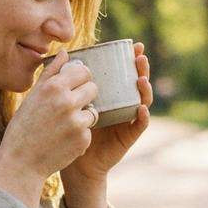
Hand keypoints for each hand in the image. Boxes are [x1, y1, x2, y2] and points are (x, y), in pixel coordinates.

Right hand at [0, 50, 98, 207]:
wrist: (21, 163)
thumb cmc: (23, 127)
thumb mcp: (32, 97)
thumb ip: (51, 73)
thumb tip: (64, 53)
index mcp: (53, 87)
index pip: (84, 72)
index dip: (81, 79)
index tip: (74, 87)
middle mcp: (66, 101)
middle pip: (93, 88)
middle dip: (86, 96)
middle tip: (70, 107)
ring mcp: (77, 121)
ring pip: (93, 110)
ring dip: (83, 116)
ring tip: (63, 126)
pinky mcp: (83, 139)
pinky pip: (89, 131)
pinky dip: (80, 135)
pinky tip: (63, 141)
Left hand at [61, 42, 152, 183]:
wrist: (74, 161)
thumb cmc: (68, 129)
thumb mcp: (69, 101)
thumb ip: (68, 79)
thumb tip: (63, 52)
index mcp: (110, 95)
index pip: (124, 73)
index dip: (130, 60)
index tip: (133, 45)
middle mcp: (122, 105)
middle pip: (137, 83)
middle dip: (141, 68)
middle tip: (140, 56)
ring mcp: (127, 120)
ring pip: (143, 101)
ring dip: (145, 89)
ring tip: (141, 79)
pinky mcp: (128, 136)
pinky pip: (139, 125)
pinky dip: (142, 116)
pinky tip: (140, 108)